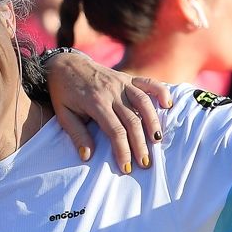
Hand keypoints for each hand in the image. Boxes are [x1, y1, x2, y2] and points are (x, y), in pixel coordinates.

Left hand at [44, 51, 171, 172]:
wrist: (65, 64)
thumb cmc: (63, 93)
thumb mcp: (63, 114)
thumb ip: (76, 134)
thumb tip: (87, 156)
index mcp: (96, 103)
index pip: (115, 131)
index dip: (123, 150)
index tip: (126, 167)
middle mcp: (112, 92)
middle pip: (132, 120)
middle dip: (140, 144)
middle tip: (145, 163)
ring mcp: (122, 83)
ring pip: (144, 103)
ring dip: (153, 123)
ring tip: (158, 141)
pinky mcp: (127, 77)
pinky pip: (148, 83)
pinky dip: (161, 92)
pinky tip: (168, 105)